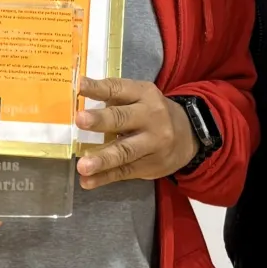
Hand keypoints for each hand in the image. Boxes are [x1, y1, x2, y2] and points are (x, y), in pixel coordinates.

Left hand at [74, 79, 195, 189]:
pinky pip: (125, 172)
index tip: (79, 86)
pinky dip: (105, 177)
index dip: (98, 88)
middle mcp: (151, 117)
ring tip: (82, 166)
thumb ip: (113, 97)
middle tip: (80, 121)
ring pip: (125, 151)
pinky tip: (87, 181)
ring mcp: (153, 143)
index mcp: (144, 94)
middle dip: (101, 120)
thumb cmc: (151, 112)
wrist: (189, 135)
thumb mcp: (139, 97)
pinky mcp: (150, 165)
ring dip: (102, 159)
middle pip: (123, 119)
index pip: (118, 89)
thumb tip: (77, 96)